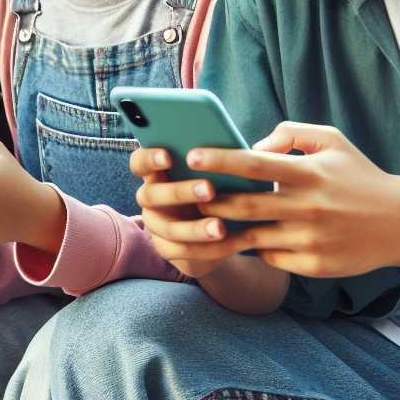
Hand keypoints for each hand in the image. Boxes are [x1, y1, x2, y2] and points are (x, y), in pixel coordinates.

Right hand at [132, 146, 250, 279]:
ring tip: (220, 227)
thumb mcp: (227, 170)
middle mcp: (152, 197)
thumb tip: (259, 147)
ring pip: (167, 228)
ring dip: (194, 227)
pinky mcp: (170, 250)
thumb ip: (231, 154)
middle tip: (209, 189)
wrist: (225, 230)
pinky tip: (228, 244)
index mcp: (161, 172)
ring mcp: (157, 226)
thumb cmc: (228, 189)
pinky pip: (183, 252)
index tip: (169, 154)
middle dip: (179, 192)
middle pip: (151, 195)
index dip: (150, 157)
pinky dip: (206, 249)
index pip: (140, 161)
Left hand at [147, 123, 399, 277]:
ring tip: (203, 221)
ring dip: (224, 230)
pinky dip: (256, 249)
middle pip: (244, 206)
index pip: (254, 165)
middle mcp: (308, 208)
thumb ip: (291, 134)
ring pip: (252, 237)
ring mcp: (310, 239)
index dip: (220, 160)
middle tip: (186, 194)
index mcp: (309, 174)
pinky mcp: (314, 265)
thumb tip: (253, 145)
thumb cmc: (360, 177)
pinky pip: (271, 258)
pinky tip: (244, 241)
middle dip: (210, 201)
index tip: (191, 155)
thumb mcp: (333, 142)